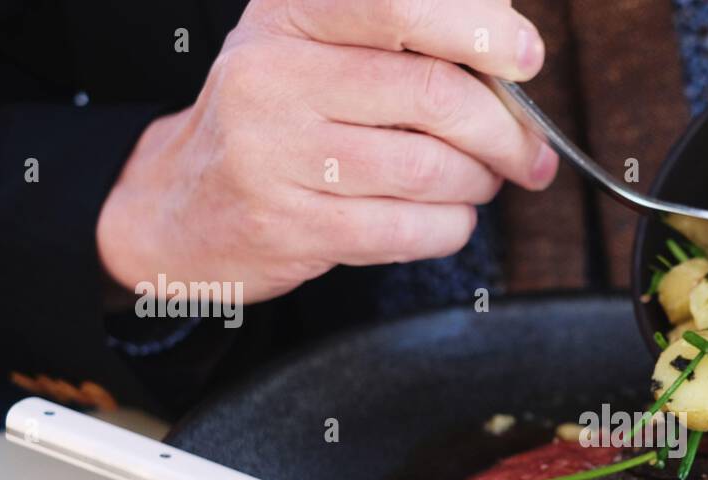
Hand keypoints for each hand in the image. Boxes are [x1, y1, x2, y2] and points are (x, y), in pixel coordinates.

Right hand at [97, 0, 558, 303]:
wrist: (180, 206)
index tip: (525, 59)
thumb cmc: (279, 123)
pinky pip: (409, 230)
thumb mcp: (316, 50)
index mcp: (289, 13)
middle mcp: (273, 73)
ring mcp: (274, 153)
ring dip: (478, 184)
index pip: (400, 4)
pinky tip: (444, 218)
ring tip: (475, 183)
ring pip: (431, 170)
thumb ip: (404, 43)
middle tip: (527, 153)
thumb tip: (512, 55)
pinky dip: (449, 229)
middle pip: (437, 96)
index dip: (482, 32)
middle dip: (506, 132)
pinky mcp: (287, 225)